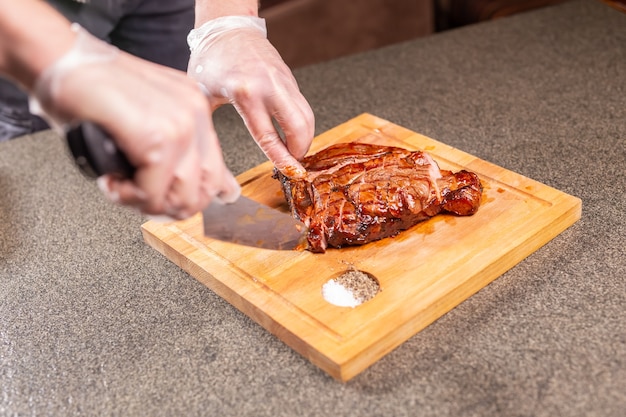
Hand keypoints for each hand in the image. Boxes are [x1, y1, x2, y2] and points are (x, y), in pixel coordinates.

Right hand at [30, 24, 239, 219]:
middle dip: (167, 206)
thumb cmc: (90, 89)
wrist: (56, 59)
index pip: (217, 175)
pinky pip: (152, 194)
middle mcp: (195, 113)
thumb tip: (225, 192)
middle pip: (204, 193)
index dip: (189, 199)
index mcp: (197, 109)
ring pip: (181, 199)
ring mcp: (180, 124)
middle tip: (135, 192)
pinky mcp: (157, 138)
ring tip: (120, 183)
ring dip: (145, 203)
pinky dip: (126, 196)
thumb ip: (185, 156)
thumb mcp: (148, 120)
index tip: (166, 201)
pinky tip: (110, 179)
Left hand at [187, 16, 314, 176]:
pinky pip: (303, 106)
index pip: (269, 136)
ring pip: (307, 116)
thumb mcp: (202, 94)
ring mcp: (283, 81)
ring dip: (305, 137)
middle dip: (300, 150)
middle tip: (293, 163)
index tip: (290, 172)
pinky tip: (292, 133)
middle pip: (299, 126)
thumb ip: (208, 125)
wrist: (226, 28)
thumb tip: (208, 154)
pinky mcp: (290, 78)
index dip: (283, 158)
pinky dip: (302, 123)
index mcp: (245, 93)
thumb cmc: (211, 59)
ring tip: (294, 152)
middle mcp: (269, 86)